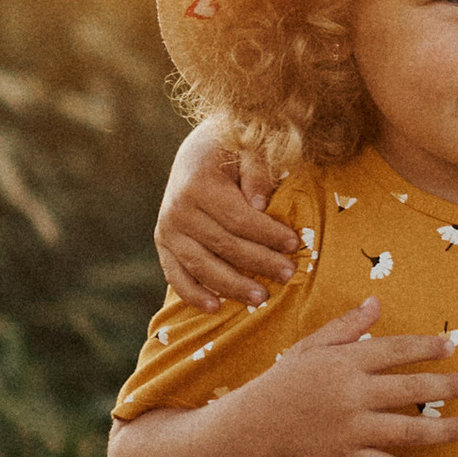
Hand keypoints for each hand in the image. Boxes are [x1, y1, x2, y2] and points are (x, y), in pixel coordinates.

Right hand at [158, 124, 302, 307]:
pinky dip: (194, 295)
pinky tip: (216, 308)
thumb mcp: (249, 148)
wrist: (199, 151)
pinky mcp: (164, 244)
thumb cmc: (232, 150)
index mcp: (198, 184)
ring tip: (262, 298)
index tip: (294, 244)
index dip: (267, 234)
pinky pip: (176, 276)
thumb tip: (260, 205)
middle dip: (259, 262)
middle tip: (288, 275)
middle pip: (223, 245)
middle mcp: (177, 209)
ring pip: (202, 266)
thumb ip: (257, 171)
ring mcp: (167, 230)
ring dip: (232, 286)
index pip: (238, 218)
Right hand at [252, 299, 457, 456]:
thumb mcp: (311, 347)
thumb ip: (347, 326)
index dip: (426, 347)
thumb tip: (377, 301)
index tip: (451, 347)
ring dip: (442, 429)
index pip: (395, 350)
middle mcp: (351, 395)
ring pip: (407, 430)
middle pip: (410, 388)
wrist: (253, 428)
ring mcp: (350, 430)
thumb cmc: (284, 383)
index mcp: (344, 362)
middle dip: (446, 386)